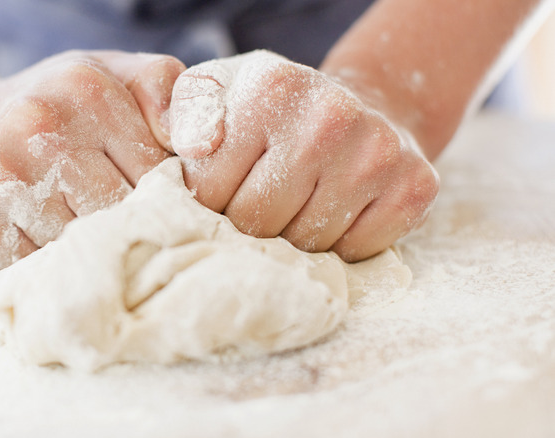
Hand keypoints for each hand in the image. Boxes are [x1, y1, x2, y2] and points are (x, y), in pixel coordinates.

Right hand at [0, 51, 183, 269]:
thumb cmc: (44, 106)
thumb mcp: (103, 74)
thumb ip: (162, 89)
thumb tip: (202, 145)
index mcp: (86, 91)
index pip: (157, 173)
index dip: (165, 200)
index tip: (159, 210)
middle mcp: (40, 128)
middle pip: (122, 213)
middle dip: (130, 228)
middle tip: (129, 233)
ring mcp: (1, 179)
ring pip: (84, 246)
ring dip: (93, 252)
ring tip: (87, 238)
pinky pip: (41, 267)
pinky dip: (53, 266)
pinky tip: (47, 244)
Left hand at [168, 50, 438, 261]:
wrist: (360, 108)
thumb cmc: (272, 112)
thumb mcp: (218, 93)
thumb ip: (186, 114)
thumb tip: (190, 146)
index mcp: (270, 89)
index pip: (211, 191)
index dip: (209, 203)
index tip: (222, 191)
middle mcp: (328, 116)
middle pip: (258, 222)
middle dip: (248, 226)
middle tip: (259, 206)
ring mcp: (377, 152)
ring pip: (305, 244)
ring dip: (291, 239)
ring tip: (296, 206)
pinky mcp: (414, 186)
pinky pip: (354, 252)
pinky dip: (338, 247)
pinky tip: (335, 213)